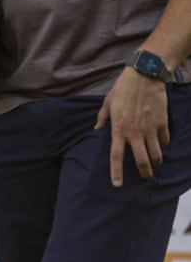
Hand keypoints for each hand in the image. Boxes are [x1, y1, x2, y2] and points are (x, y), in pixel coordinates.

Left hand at [94, 67, 169, 185]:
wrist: (144, 77)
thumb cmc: (122, 89)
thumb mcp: (107, 102)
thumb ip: (102, 118)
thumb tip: (96, 129)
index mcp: (118, 129)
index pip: (116, 155)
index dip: (116, 172)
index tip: (117, 185)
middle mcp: (135, 133)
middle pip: (141, 161)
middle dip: (144, 173)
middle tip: (144, 178)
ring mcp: (150, 129)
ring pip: (156, 155)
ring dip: (156, 163)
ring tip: (154, 165)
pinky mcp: (162, 124)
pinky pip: (165, 141)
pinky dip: (163, 145)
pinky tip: (161, 144)